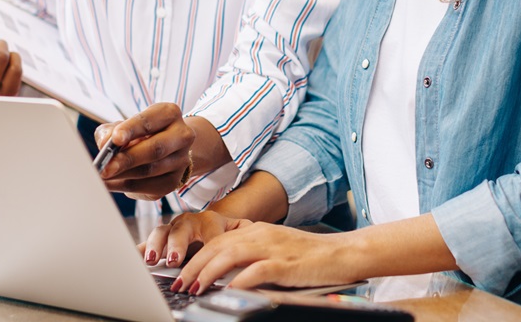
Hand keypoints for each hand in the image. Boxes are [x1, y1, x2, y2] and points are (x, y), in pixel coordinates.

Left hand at [94, 103, 195, 199]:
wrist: (168, 148)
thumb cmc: (142, 133)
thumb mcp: (127, 124)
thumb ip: (112, 131)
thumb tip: (104, 144)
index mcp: (169, 114)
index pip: (149, 121)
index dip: (131, 129)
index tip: (115, 139)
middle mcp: (181, 135)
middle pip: (155, 149)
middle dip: (128, 159)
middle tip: (105, 167)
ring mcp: (180, 160)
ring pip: (150, 171)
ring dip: (123, 175)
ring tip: (102, 176)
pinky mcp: (173, 181)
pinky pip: (148, 187)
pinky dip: (125, 187)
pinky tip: (110, 184)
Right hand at [140, 210, 249, 266]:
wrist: (217, 225)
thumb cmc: (229, 233)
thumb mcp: (240, 234)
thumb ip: (244, 240)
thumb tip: (250, 253)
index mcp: (212, 220)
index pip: (212, 233)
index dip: (210, 245)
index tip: (211, 262)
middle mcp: (190, 222)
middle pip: (183, 228)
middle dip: (178, 244)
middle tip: (174, 260)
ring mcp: (173, 229)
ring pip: (163, 231)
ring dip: (157, 245)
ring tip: (153, 259)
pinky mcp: (161, 240)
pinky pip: (148, 242)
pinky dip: (140, 250)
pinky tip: (133, 257)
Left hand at [171, 222, 359, 294]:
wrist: (342, 253)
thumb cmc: (310, 256)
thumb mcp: (275, 249)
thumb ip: (252, 256)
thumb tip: (225, 274)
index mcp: (256, 230)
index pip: (217, 240)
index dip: (195, 256)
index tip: (180, 273)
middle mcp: (261, 234)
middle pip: (217, 245)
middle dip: (193, 265)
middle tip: (178, 283)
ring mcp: (273, 247)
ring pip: (230, 255)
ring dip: (207, 272)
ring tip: (194, 288)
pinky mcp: (285, 264)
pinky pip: (255, 270)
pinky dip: (238, 281)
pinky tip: (227, 291)